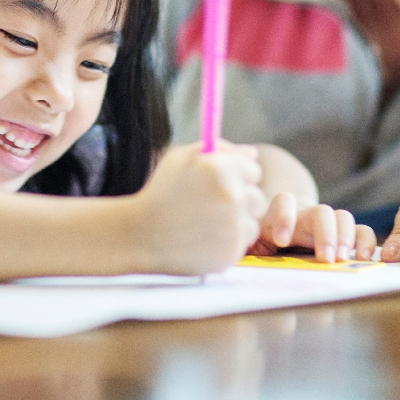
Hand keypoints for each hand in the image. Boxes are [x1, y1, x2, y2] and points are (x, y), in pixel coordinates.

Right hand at [132, 141, 267, 274]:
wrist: (140, 235)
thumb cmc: (161, 193)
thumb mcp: (181, 158)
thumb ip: (220, 149)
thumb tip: (253, 155)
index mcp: (220, 168)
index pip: (253, 170)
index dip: (236, 177)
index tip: (216, 186)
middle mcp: (231, 195)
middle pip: (258, 198)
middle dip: (240, 202)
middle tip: (211, 208)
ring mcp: (233, 225)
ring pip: (252, 223)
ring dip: (235, 224)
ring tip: (204, 224)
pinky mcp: (232, 251)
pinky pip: (242, 244)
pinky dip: (227, 243)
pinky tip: (203, 240)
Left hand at [248, 193, 376, 261]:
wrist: (279, 232)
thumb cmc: (261, 243)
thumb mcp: (249, 246)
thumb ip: (244, 251)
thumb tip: (236, 260)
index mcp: (277, 215)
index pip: (282, 202)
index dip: (284, 217)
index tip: (281, 241)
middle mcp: (305, 214)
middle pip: (319, 211)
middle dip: (324, 233)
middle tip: (326, 259)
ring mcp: (326, 222)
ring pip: (342, 216)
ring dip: (345, 237)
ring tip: (342, 260)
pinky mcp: (343, 235)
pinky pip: (361, 230)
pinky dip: (366, 242)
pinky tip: (365, 258)